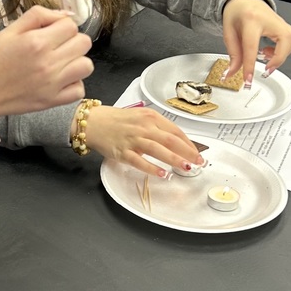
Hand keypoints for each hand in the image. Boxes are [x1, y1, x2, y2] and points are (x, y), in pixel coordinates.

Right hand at [0, 5, 93, 119]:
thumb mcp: (9, 30)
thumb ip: (38, 16)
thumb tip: (65, 14)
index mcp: (37, 42)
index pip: (71, 25)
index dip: (62, 25)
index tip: (52, 31)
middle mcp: (49, 63)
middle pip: (84, 43)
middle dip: (72, 40)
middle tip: (57, 45)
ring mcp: (53, 84)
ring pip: (87, 66)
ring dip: (77, 61)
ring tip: (61, 62)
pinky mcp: (52, 101)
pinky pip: (79, 90)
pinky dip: (74, 83)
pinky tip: (60, 79)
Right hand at [82, 104, 204, 176]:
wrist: (92, 122)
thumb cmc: (116, 120)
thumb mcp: (140, 116)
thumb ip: (157, 127)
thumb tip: (176, 141)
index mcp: (150, 117)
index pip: (175, 131)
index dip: (189, 143)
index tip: (197, 152)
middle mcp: (143, 127)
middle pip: (171, 140)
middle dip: (188, 152)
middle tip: (199, 162)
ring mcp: (133, 140)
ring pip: (159, 150)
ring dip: (175, 160)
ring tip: (187, 168)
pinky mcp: (123, 152)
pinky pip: (140, 162)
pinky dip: (153, 168)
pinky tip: (163, 174)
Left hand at [221, 0, 290, 84]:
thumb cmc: (236, 12)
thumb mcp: (229, 32)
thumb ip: (233, 54)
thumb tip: (232, 73)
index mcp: (251, 20)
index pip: (252, 46)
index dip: (250, 66)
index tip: (248, 80)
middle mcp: (270, 19)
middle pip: (284, 40)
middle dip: (278, 58)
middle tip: (266, 69)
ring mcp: (280, 21)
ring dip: (281, 55)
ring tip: (265, 56)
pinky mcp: (285, 25)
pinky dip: (284, 50)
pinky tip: (270, 51)